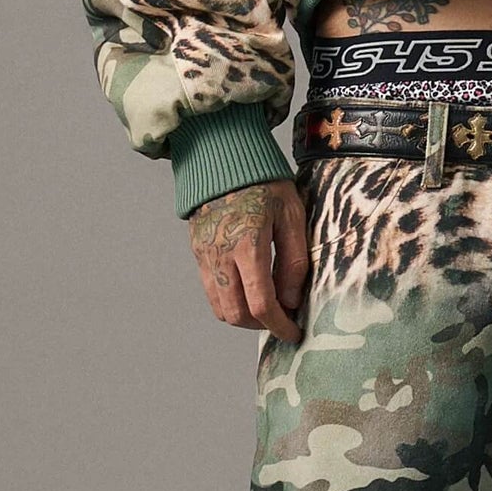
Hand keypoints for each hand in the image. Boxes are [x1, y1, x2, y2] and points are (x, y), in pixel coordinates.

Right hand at [187, 179, 308, 341]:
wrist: (222, 157)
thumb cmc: (263, 182)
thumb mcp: (291, 216)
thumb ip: (293, 261)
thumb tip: (290, 302)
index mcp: (247, 245)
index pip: (261, 305)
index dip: (280, 326)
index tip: (294, 333)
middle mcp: (221, 254)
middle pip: (238, 315)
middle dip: (263, 325)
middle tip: (282, 319)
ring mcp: (205, 255)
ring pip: (222, 309)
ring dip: (245, 318)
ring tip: (267, 307)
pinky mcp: (197, 253)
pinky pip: (212, 292)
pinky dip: (230, 303)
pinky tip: (249, 292)